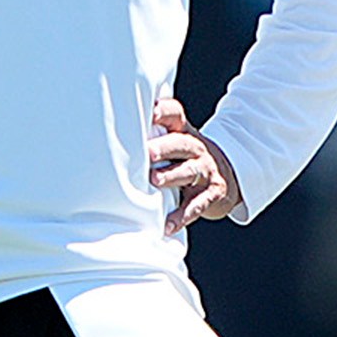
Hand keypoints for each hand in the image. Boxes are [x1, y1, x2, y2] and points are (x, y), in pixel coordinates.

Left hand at [148, 94, 241, 233]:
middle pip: (181, 144)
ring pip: (189, 172)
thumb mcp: (176, 141)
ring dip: (171, 175)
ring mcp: (206, 171)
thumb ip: (152, 136)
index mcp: (183, 132)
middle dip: (164, 147)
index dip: (163, 112)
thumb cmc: (188, 158)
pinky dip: (181, 216)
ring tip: (156, 180)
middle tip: (147, 152)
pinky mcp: (213, 193)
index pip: (175, 114)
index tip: (151, 112)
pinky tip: (167, 224)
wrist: (228, 175)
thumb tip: (108, 135)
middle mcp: (196, 148)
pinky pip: (196, 205)